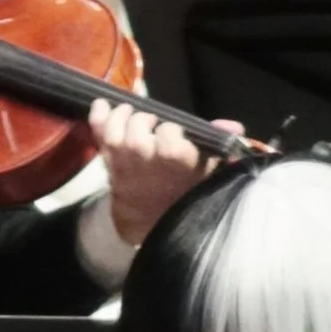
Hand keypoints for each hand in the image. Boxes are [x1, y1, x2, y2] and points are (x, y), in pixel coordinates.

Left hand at [90, 95, 209, 247]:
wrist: (157, 224)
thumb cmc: (186, 192)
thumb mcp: (210, 171)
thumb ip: (219, 144)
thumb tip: (233, 126)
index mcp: (176, 160)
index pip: (170, 133)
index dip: (171, 129)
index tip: (174, 134)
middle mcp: (147, 160)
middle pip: (138, 128)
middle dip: (143, 120)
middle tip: (150, 124)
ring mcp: (126, 164)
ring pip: (115, 132)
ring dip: (120, 117)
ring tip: (128, 114)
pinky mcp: (110, 166)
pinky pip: (99, 138)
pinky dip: (97, 119)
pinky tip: (101, 106)